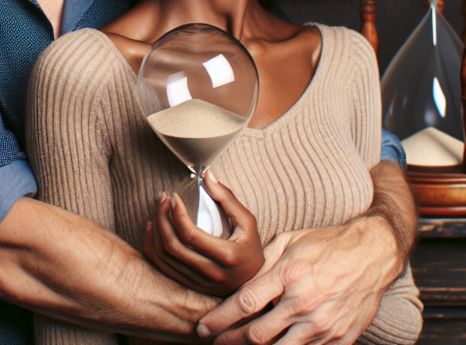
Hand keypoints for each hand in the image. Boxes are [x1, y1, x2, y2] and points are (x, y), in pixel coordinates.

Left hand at [144, 171, 263, 296]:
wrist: (255, 281)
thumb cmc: (250, 247)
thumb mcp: (247, 221)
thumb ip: (227, 197)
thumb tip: (207, 175)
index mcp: (227, 257)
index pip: (191, 235)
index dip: (176, 213)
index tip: (173, 196)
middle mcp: (212, 274)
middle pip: (173, 246)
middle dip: (161, 218)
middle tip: (161, 199)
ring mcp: (199, 283)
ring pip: (164, 258)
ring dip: (155, 231)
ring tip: (157, 210)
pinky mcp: (190, 287)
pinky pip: (163, 268)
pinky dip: (152, 247)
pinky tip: (153, 228)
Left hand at [197, 215, 402, 343]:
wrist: (371, 255)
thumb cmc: (326, 244)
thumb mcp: (289, 241)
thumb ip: (263, 262)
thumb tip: (239, 280)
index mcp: (289, 275)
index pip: (246, 303)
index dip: (221, 318)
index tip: (204, 326)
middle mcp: (304, 303)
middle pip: (258, 334)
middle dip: (231, 341)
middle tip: (215, 341)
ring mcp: (323, 325)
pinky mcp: (340, 339)